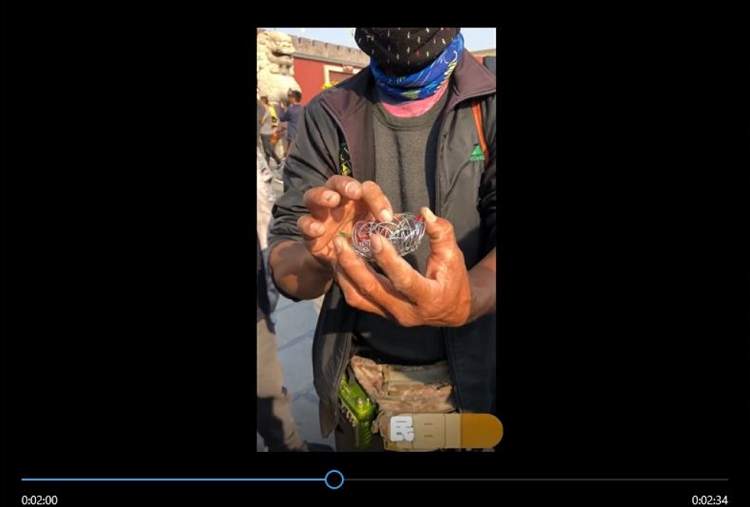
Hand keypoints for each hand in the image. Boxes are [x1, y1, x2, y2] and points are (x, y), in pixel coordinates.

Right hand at [297, 176, 393, 271]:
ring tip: (332, 200)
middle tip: (354, 191)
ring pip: (313, 195)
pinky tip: (319, 230)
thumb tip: (405, 224)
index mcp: (357, 199)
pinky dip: (309, 224)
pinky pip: (303, 222)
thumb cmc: (362, 240)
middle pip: (336, 182)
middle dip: (345, 184)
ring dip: (322, 195)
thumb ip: (386, 226)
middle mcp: (337, 201)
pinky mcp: (308, 230)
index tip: (386, 218)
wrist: (342, 264)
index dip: (377, 200)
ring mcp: (320, 214)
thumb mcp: (377, 233)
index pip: (367, 189)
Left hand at [332, 207, 472, 327]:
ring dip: (344, 274)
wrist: (452, 310)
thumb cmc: (454, 279)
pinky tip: (341, 262)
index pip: (404, 280)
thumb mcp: (453, 255)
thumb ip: (441, 233)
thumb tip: (423, 212)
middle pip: (372, 290)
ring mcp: (391, 315)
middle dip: (353, 265)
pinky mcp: (381, 314)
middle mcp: (406, 312)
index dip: (388, 259)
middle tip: (340, 241)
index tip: (374, 237)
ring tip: (336, 250)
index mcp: (427, 298)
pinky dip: (346, 281)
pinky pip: (357, 300)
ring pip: (358, 298)